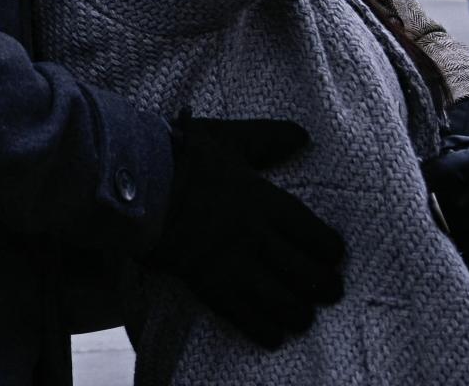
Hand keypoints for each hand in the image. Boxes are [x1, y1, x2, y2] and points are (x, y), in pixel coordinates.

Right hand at [146, 118, 346, 350]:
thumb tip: (303, 135)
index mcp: (266, 202)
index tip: (333, 255)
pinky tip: (273, 333)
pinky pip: (247, 318)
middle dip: (325, 287)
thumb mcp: (228, 139)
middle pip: (309, 276)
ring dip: (299, 313)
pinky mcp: (209, 285)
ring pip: (284, 303)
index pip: (318, 238)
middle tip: (328, 290)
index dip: (332, 251)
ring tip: (301, 314)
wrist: (135, 182)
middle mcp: (256, 237)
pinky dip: (266, 331)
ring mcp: (233, 264)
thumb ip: (267, 138)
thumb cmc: (182, 156)